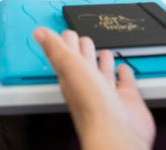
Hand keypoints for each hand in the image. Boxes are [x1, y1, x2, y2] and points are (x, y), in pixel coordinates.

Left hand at [34, 28, 153, 149]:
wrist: (117, 133)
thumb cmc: (91, 105)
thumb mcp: (70, 66)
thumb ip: (55, 48)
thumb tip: (39, 33)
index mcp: (72, 77)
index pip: (67, 54)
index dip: (65, 42)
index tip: (65, 33)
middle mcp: (88, 85)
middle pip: (85, 62)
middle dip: (84, 49)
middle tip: (83, 39)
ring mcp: (107, 93)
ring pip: (103, 73)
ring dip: (103, 61)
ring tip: (103, 52)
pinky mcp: (127, 99)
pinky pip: (125, 83)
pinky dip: (125, 74)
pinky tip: (124, 70)